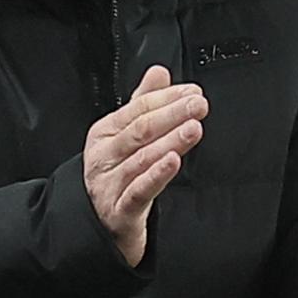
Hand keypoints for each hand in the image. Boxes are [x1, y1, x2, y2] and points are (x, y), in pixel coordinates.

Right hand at [84, 65, 204, 265]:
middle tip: (198, 105)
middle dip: (172, 114)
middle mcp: (105, 156)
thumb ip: (142, 103)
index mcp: (106, 133)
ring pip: (142, 158)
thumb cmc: (115, 177)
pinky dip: (157, 174)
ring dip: (170, 141)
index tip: (192, 92)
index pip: (138, 109)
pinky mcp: (120, 210)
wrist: (98, 225)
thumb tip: (159, 72)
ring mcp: (110, 183)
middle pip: (140, 130)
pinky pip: (139, 190)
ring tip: (193, 128)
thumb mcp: (125, 136)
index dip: (166, 98)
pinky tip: (173, 162)